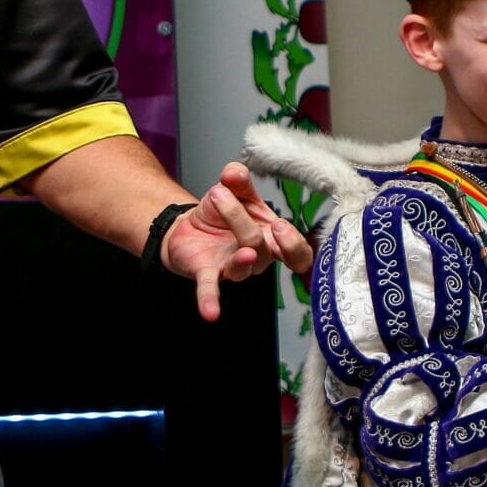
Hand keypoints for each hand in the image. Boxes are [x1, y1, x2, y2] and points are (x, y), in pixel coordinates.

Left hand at [161, 162, 314, 321]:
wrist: (188, 227)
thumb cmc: (221, 214)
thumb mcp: (233, 190)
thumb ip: (237, 178)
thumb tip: (234, 172)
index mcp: (272, 237)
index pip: (298, 253)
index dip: (294, 245)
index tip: (281, 225)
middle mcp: (258, 257)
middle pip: (265, 250)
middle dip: (254, 228)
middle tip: (246, 206)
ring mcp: (233, 268)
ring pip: (242, 263)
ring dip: (234, 233)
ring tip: (219, 204)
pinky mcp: (208, 273)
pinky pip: (211, 289)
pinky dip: (210, 300)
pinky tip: (211, 314)